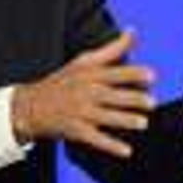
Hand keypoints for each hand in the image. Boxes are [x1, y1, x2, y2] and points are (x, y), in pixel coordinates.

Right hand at [10, 30, 155, 157]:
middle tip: (152, 102)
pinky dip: (111, 146)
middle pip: (113, 95)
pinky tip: (127, 151)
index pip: (115, 72)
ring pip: (106, 117)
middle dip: (133, 99)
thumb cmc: (63, 81)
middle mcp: (85, 92)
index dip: (134, 74)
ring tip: (143, 123)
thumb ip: (112, 49)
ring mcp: (80, 112)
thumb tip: (133, 32)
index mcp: (90, 74)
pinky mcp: (76, 131)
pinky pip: (96, 139)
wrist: (30, 105)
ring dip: (125, 120)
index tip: (152, 76)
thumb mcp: (84, 61)